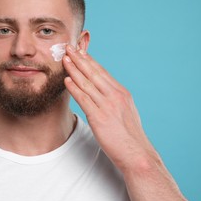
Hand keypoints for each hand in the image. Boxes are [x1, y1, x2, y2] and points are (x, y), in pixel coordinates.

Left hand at [62, 45, 157, 171]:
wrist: (136, 153)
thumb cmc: (129, 135)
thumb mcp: (125, 111)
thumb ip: (113, 99)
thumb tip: (102, 92)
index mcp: (121, 93)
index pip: (102, 72)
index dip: (89, 60)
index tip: (80, 51)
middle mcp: (115, 96)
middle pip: (93, 73)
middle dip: (79, 59)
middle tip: (68, 47)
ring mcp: (107, 105)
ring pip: (87, 83)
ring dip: (74, 69)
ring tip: (64, 59)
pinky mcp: (99, 117)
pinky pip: (84, 99)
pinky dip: (74, 88)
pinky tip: (67, 80)